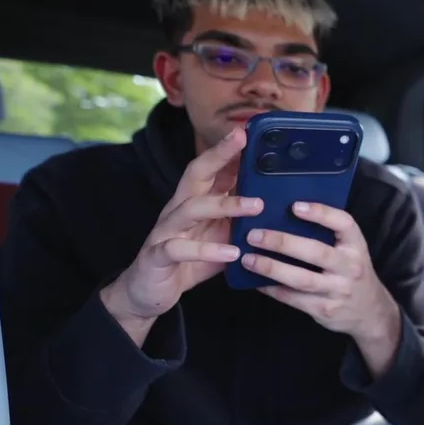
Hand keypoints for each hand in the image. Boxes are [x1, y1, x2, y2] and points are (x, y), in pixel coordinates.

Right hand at [102, 128, 261, 340]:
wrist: (148, 293)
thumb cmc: (189, 261)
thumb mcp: (219, 237)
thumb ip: (239, 220)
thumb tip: (275, 205)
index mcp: (193, 202)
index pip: (209, 169)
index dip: (226, 150)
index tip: (248, 131)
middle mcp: (177, 210)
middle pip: (194, 174)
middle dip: (219, 156)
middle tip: (245, 144)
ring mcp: (165, 231)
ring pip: (190, 208)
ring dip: (225, 205)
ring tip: (256, 206)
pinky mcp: (157, 256)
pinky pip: (180, 249)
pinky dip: (207, 251)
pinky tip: (232, 253)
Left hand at [241, 202, 399, 343]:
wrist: (370, 312)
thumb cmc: (352, 273)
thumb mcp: (351, 251)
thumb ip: (329, 236)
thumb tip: (285, 215)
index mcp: (356, 246)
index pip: (344, 224)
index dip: (321, 213)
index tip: (295, 206)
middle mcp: (350, 267)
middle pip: (316, 252)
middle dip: (283, 243)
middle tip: (255, 235)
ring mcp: (337, 290)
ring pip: (302, 279)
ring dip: (272, 268)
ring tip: (248, 259)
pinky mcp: (324, 310)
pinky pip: (294, 298)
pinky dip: (272, 289)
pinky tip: (255, 281)